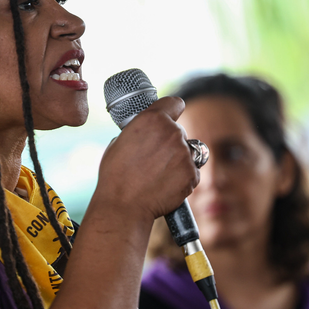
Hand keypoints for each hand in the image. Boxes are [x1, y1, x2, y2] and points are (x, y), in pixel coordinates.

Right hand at [97, 96, 198, 220]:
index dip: (172, 110)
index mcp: (152, 119)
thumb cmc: (115, 175)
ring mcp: (184, 153)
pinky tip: (165, 184)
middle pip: (179, 131)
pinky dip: (182, 177)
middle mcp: (172, 132)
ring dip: (177, 159)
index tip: (171, 117)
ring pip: (186, 151)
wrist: (123, 206)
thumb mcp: (120, 141)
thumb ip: (140, 131)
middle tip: (154, 159)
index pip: (174, 103)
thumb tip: (147, 133)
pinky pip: (192, 171)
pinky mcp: (192, 173)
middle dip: (170, 142)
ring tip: (158, 174)